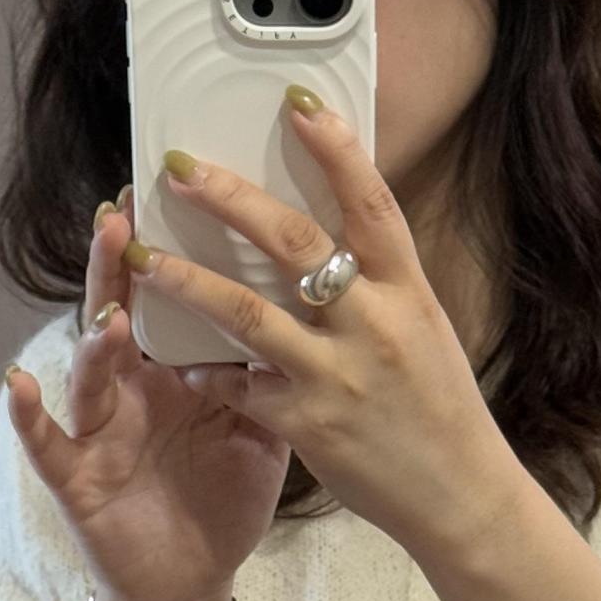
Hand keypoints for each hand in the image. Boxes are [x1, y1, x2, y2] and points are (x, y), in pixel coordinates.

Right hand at [4, 180, 291, 600]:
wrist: (191, 583)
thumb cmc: (219, 501)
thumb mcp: (258, 433)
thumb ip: (270, 376)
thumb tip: (315, 314)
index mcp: (175, 373)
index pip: (167, 299)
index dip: (167, 248)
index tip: (177, 189)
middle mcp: (131, 391)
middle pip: (118, 315)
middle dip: (117, 270)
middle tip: (121, 216)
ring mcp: (99, 433)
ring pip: (89, 376)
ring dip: (94, 341)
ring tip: (107, 311)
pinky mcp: (78, 483)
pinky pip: (49, 446)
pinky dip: (31, 417)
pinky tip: (21, 384)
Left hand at [133, 91, 521, 558]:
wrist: (460, 497)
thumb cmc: (441, 409)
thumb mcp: (425, 330)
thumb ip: (380, 284)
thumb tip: (336, 231)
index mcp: (409, 294)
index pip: (370, 205)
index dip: (335, 149)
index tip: (297, 103)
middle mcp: (374, 326)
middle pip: (295, 243)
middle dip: (231, 199)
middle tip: (180, 168)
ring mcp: (338, 376)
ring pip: (248, 313)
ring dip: (187, 280)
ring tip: (141, 256)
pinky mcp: (308, 425)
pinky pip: (241, 387)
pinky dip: (208, 371)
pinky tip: (181, 360)